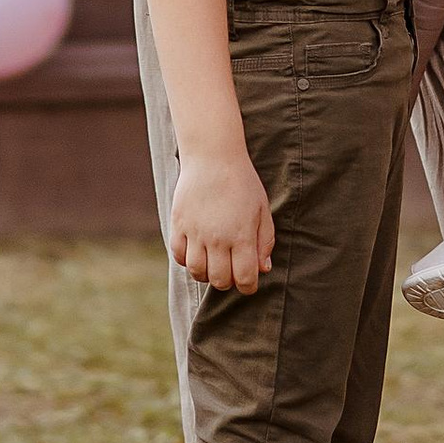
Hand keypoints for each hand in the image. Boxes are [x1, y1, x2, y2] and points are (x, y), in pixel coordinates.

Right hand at [168, 148, 273, 291]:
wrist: (213, 157)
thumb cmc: (242, 183)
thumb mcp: (262, 210)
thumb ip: (265, 242)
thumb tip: (263, 269)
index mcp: (241, 236)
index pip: (244, 278)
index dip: (248, 286)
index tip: (248, 281)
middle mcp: (217, 238)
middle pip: (220, 280)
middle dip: (228, 281)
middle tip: (231, 270)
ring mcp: (195, 232)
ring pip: (197, 272)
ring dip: (207, 274)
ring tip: (213, 263)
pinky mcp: (178, 224)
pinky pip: (178, 255)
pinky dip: (187, 260)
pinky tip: (197, 252)